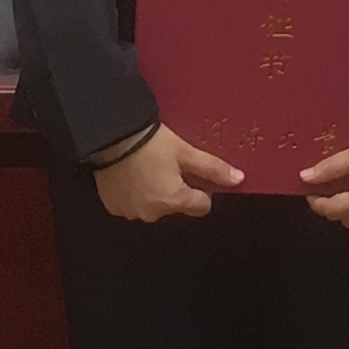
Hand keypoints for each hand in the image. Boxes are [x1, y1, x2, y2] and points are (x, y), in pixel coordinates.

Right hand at [94, 125, 242, 221]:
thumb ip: (213, 169)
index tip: (189, 172)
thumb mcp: (185, 151)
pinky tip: (132, 174)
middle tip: (165, 165)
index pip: (202, 206)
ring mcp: (131, 212)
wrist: (110, 135)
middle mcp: (153, 213)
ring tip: (146, 168)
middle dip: (175, 190)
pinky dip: (134, 193)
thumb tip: (238, 179)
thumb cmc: (149, 142)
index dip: (200, 189)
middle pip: (176, 206)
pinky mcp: (114, 207)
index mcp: (174, 201)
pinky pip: (132, 205)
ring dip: (153, 192)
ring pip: (154, 206)